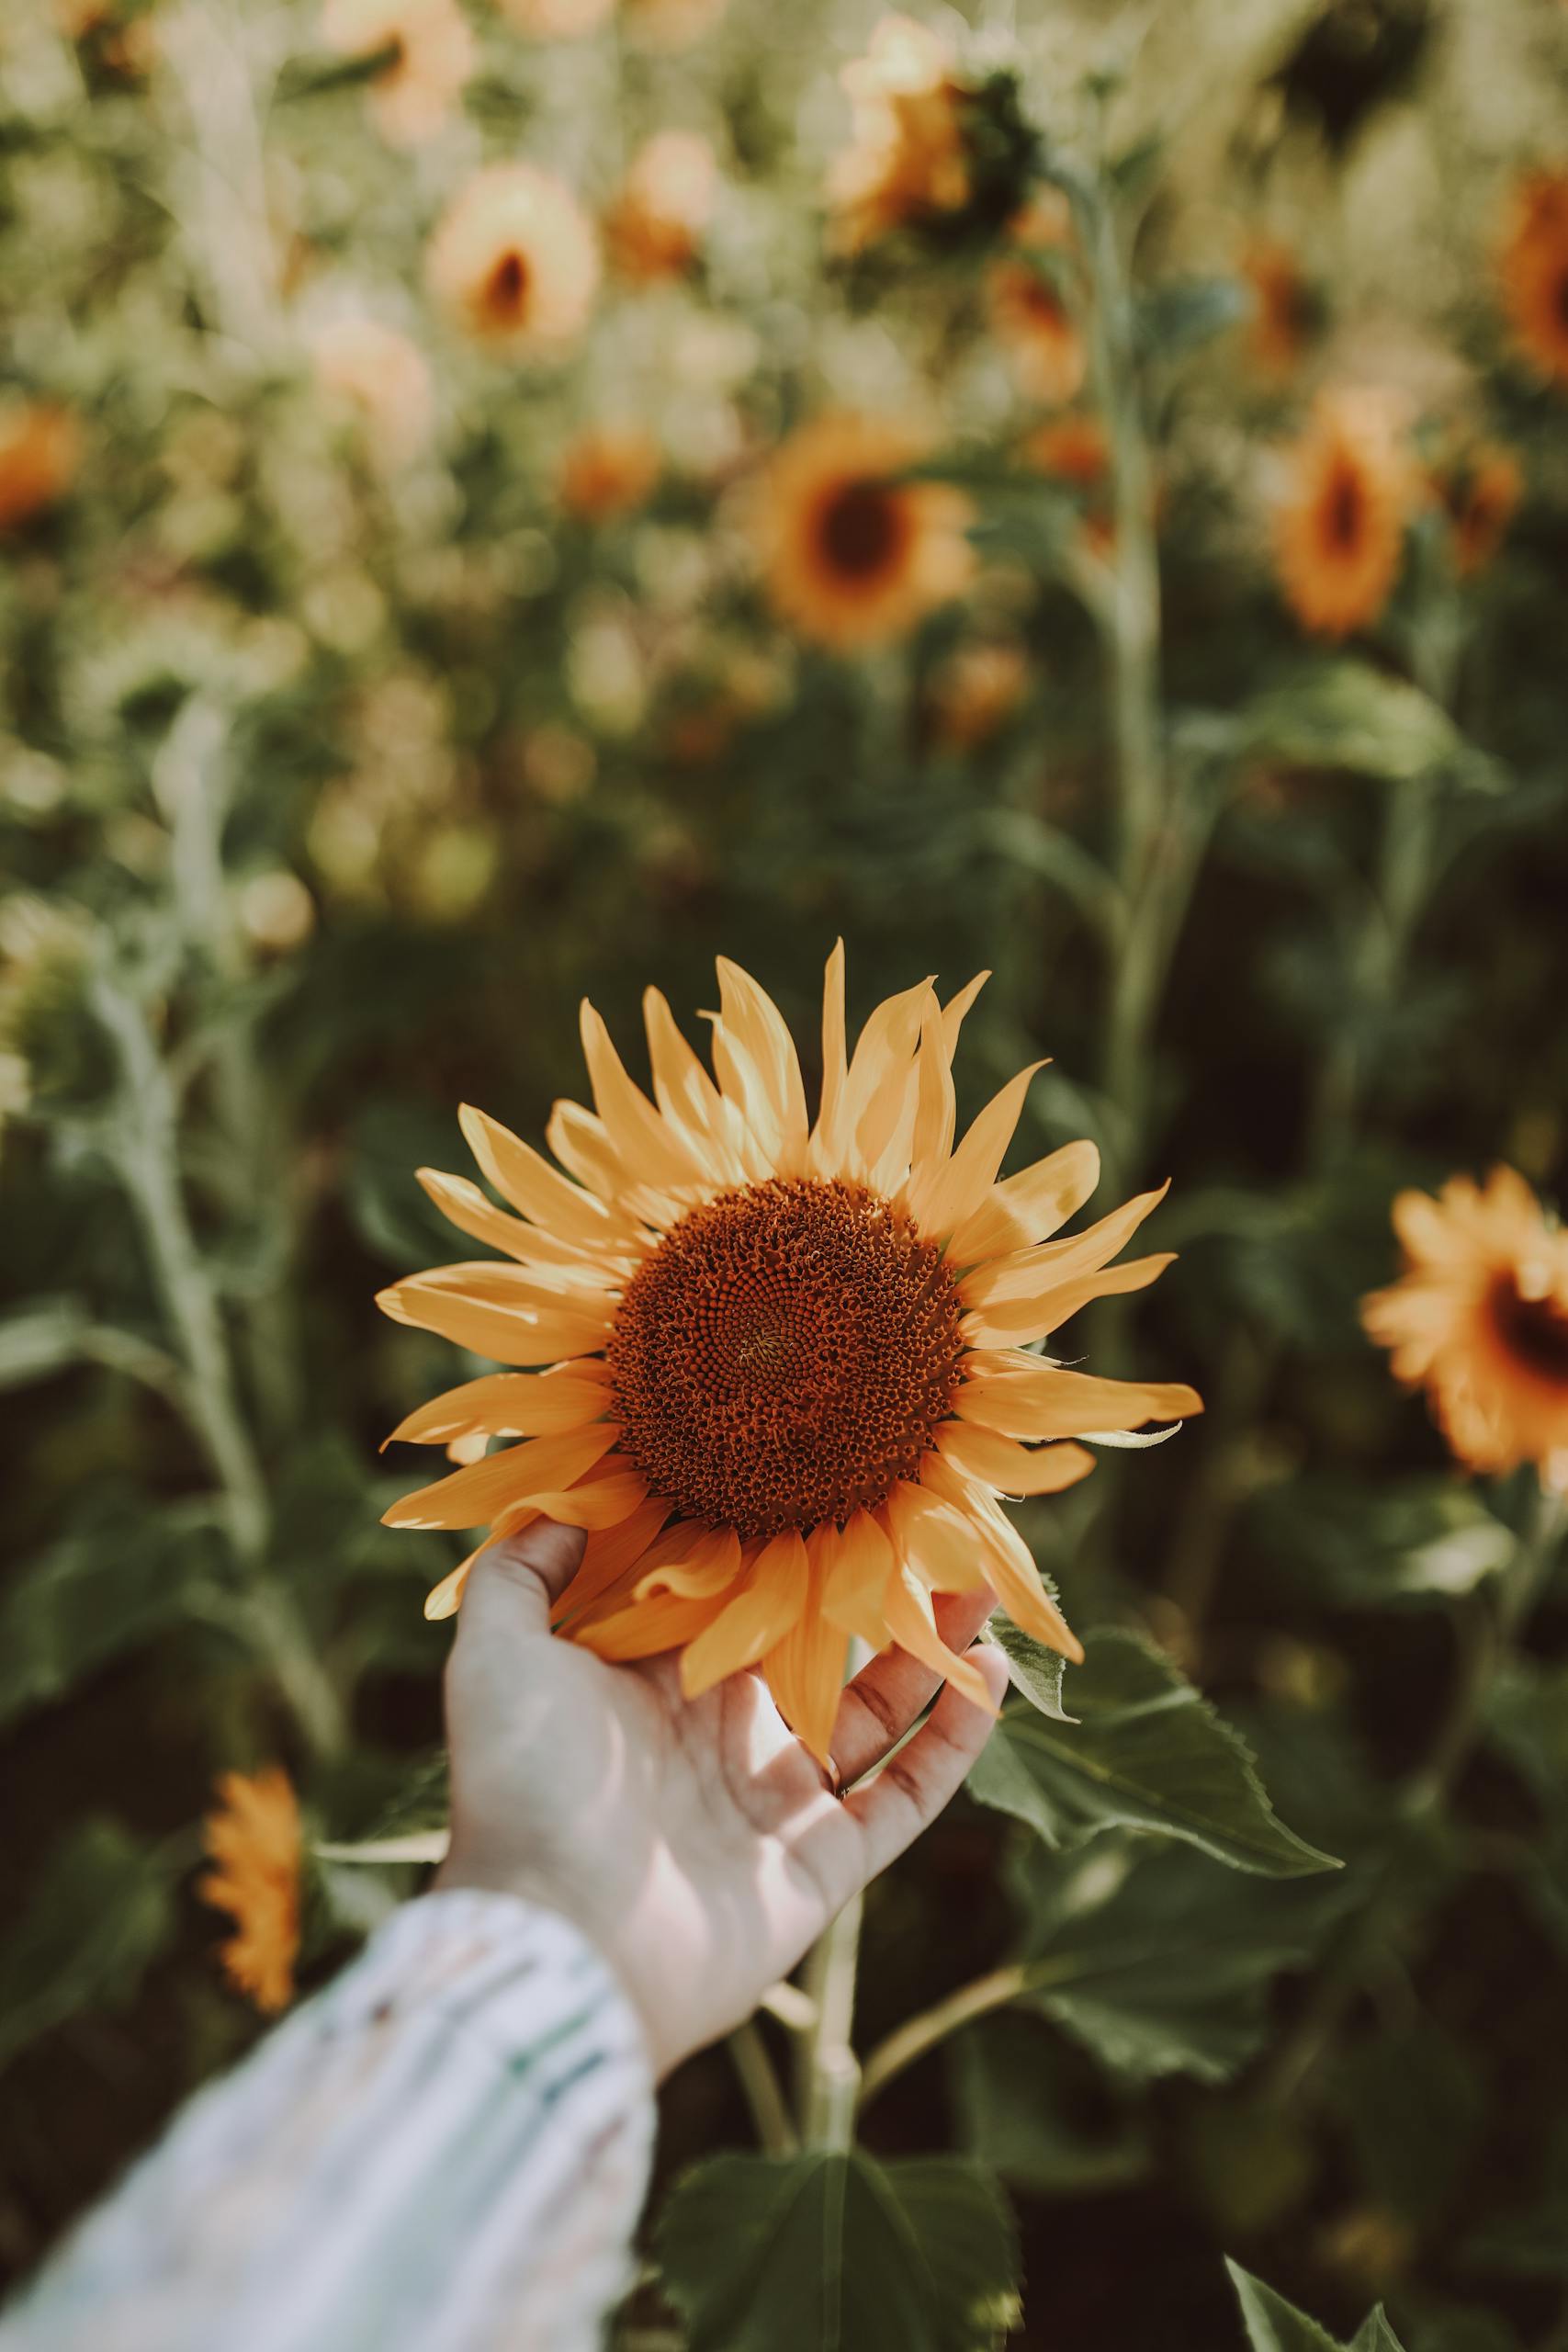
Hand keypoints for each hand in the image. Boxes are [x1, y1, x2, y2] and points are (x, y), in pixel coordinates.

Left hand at [436, 1522, 1008, 2075]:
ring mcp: (777, 1804)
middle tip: (935, 1525)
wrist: (555, 1937)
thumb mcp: (498, 1655)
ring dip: (933, 1654)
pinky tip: (986, 1676)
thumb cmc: (522, 1787)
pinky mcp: (823, 1865)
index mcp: (654, 1683)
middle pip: (822, 1648)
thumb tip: (568, 1506)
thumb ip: (520, 1575)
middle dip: (877, 1591)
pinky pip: (906, 1794)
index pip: (737, 1600)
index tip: (835, 1478)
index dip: (789, 1545)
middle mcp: (722, 1737)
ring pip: (878, 1715)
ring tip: (983, 1588)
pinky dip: (953, 1741)